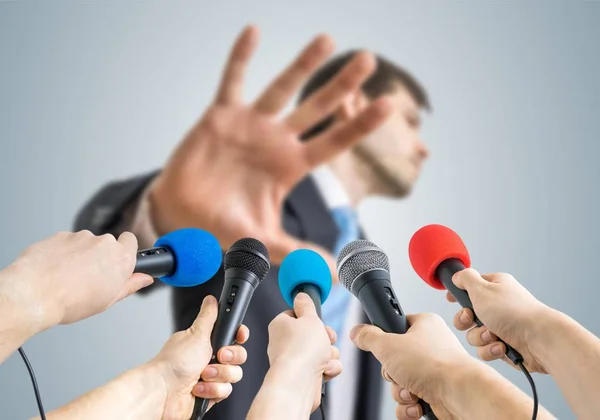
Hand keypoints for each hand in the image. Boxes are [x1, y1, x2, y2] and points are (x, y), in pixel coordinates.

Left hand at [1, 230, 152, 328]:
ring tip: (68, 277)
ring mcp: (80, 237)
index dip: (125, 251)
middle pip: (107, 244)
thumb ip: (130, 285)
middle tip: (90, 278)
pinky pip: (66, 243)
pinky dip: (62, 253)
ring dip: (80, 255)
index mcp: (121, 259)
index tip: (117, 262)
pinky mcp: (60, 235)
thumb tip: (144, 279)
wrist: (34, 295)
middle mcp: (103, 243)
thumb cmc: (69, 301)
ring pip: (85, 244)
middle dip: (100, 256)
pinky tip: (55, 270)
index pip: (130, 241)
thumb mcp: (108, 300)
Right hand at [149, 25, 392, 272]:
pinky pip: (232, 81)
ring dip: (302, 64)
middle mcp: (276, 141)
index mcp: (290, 167)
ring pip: (282, 88)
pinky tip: (253, 31)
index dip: (360, 125)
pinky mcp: (220, 116)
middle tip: (369, 59)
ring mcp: (250, 126)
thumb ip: (295, 251)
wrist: (182, 216)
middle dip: (341, 85)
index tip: (388, 104)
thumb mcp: (262, 240)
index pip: (333, 142)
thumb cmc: (224, 226)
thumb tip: (332, 270)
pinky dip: (241, 57)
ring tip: (328, 39)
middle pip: (316, 108)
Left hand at [149, 296, 248, 418]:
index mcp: (207, 341)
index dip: (240, 335)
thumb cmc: (174, 363)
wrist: (163, 392)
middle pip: (238, 355)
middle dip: (229, 357)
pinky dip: (212, 389)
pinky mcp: (211, 393)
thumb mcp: (196, 334)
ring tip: (202, 374)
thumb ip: (208, 316)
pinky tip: (198, 388)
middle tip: (218, 355)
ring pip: (234, 374)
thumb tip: (211, 299)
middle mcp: (210, 358)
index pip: (233, 335)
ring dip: (218, 375)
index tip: (239, 335)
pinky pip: (226, 391)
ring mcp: (211, 376)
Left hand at [268, 293, 341, 410]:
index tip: (318, 320)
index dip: (311, 317)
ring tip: (324, 356)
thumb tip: (301, 295)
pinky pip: (324, 367)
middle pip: (313, 333)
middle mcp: (285, 342)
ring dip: (329, 353)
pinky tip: (325, 370)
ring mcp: (296, 360)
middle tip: (326, 338)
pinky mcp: (305, 375)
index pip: (297, 315)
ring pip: (322, 350)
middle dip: (326, 337)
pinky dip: (328, 368)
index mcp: (281, 325)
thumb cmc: (301, 349)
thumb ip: (307, 305)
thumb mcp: (309, 318)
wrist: (298, 383)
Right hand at [351, 313, 476, 418]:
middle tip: (399, 372)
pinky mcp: (436, 392)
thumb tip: (357, 332)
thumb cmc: (433, 365)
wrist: (461, 395)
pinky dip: (409, 406)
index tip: (382, 346)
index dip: (385, 339)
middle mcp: (430, 346)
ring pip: (401, 382)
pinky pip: (412, 400)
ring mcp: (434, 371)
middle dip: (392, 373)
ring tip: (412, 392)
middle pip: (394, 360)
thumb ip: (369, 337)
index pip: (396, 326)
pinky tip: (417, 405)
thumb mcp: (388, 345)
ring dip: (400, 392)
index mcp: (424, 325)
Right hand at [448, 268, 548, 372]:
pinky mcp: (504, 345)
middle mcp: (497, 306)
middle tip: (472, 319)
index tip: (451, 300)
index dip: (458, 294)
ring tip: (494, 335)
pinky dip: (491, 349)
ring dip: (480, 336)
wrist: (539, 340)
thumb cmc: (512, 311)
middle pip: (467, 314)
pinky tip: (502, 346)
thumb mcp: (482, 288)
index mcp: (494, 287)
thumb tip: (457, 276)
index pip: (470, 287)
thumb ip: (465, 279)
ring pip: (474, 334)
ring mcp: (501, 326)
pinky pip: (485, 349)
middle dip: (466, 321)